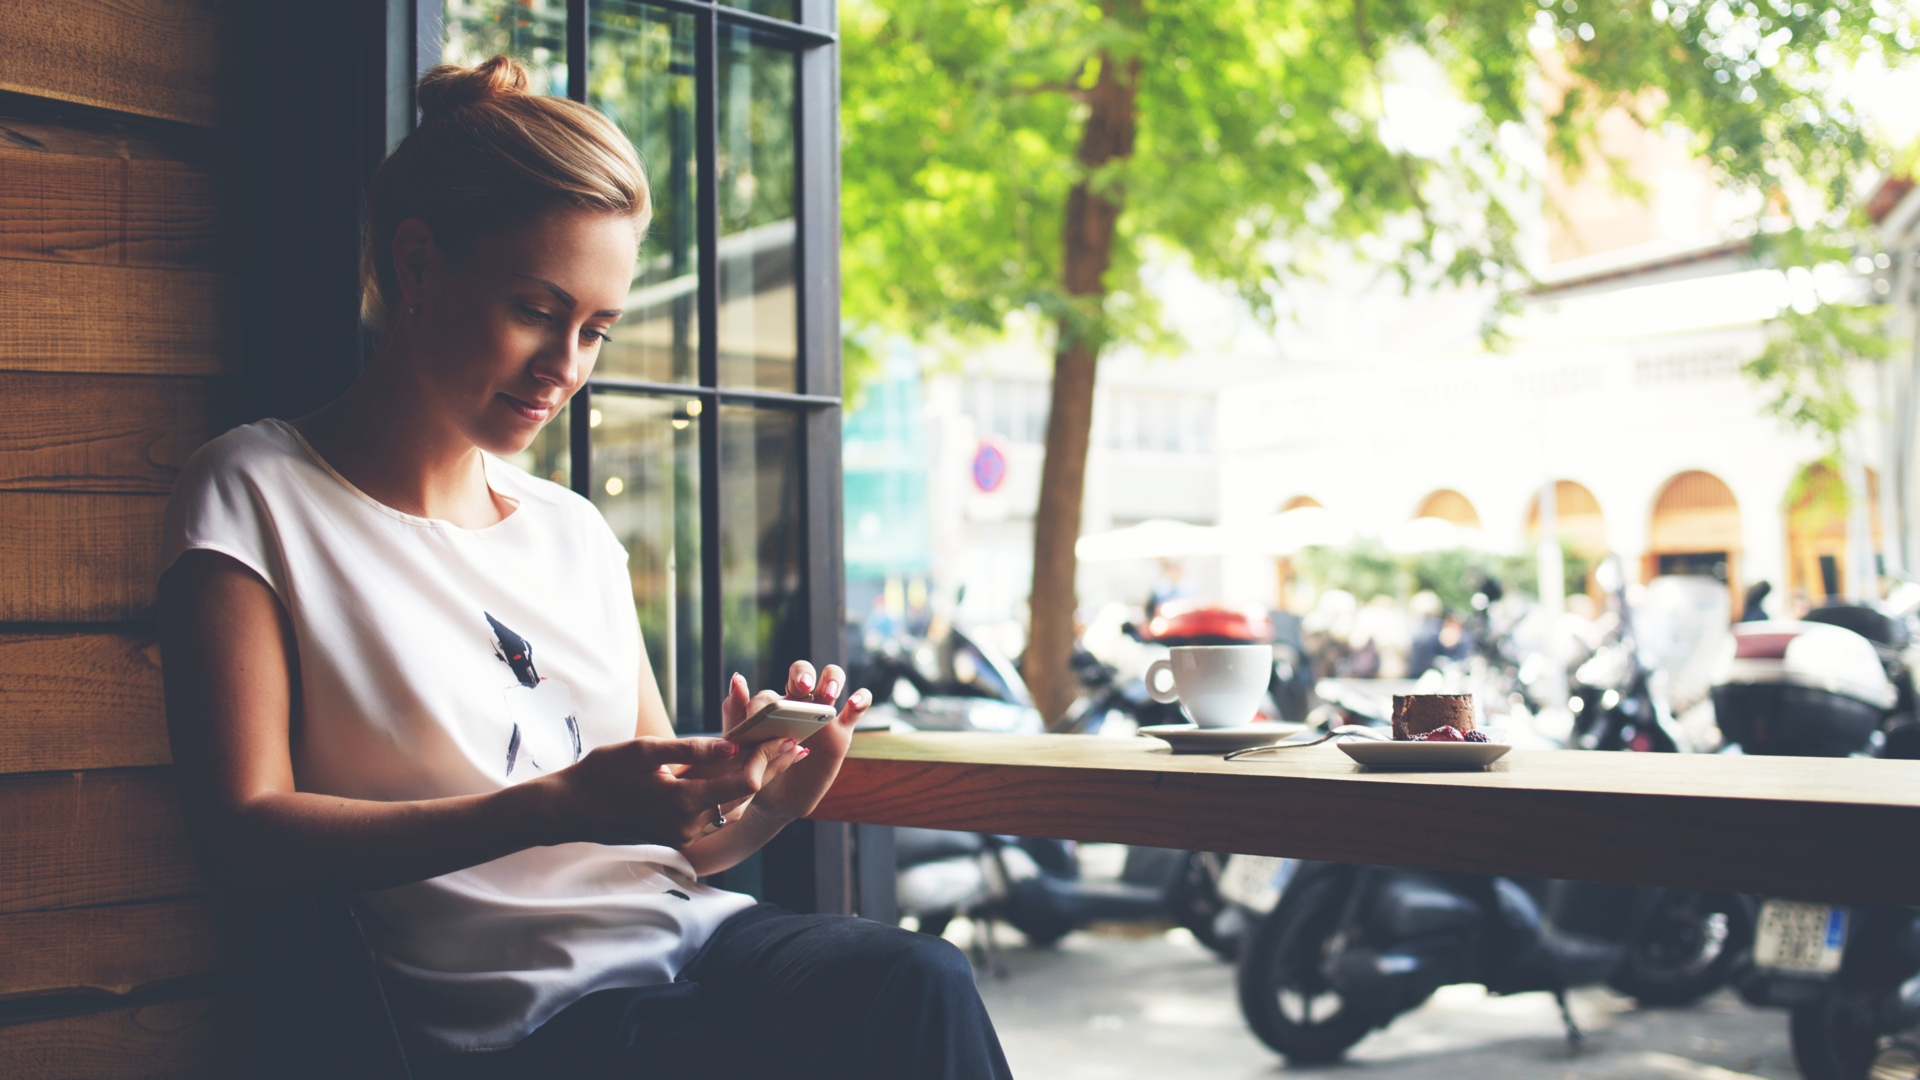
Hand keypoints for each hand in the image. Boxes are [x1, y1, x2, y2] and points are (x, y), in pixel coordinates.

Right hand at [536, 735, 795, 846]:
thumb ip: (689, 749)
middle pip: (742, 795)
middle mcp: (688, 825)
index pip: (741, 782)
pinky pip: (710, 811)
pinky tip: (740, 770)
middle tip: (796, 743)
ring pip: (728, 804)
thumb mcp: (643, 751)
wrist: (567, 810)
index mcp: (683, 802)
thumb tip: (731, 745)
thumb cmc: (601, 774)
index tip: (785, 738)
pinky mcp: (675, 835)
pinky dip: (728, 790)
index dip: (767, 759)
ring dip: (751, 779)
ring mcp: (682, 834)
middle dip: (770, 767)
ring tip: (777, 752)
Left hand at [718, 661, 871, 823]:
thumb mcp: (740, 748)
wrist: (775, 802)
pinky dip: (861, 699)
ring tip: (829, 693)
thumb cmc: (755, 771)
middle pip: (803, 672)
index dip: (766, 702)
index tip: (761, 715)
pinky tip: (853, 703)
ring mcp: (821, 715)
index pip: (769, 694)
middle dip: (803, 674)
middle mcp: (797, 703)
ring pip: (832, 679)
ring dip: (831, 679)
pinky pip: (857, 708)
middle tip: (802, 687)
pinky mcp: (842, 732)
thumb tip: (737, 678)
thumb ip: (737, 714)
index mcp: (770, 706)